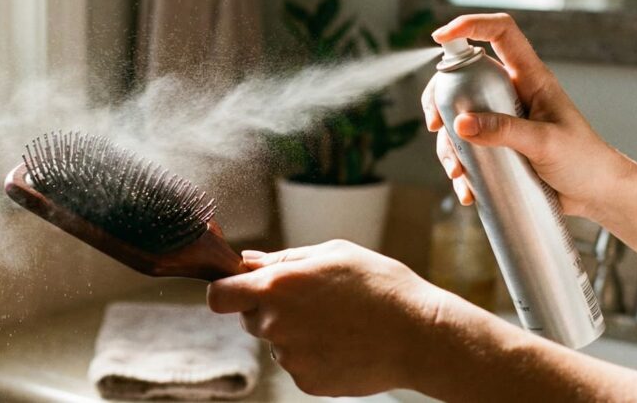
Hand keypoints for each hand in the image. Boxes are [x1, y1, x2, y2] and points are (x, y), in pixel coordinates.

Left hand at [207, 240, 455, 396]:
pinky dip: (313, 355)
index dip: (225, 291)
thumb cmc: (380, 285)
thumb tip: (249, 262)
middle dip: (268, 309)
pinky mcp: (307, 382)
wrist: (419, 335)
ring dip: (294, 332)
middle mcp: (276, 324)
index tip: (238, 288)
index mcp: (276, 287)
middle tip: (309, 301)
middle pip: (249, 318)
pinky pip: (297, 364)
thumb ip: (284, 259)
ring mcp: (290, 357)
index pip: (218, 296)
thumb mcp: (333, 253)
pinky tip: (342, 342)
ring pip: (276, 342)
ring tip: (336, 321)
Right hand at [423, 13, 633, 218]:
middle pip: (464, 77)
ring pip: (458, 119)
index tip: (441, 37)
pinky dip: (460, 169)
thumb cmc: (585, 160)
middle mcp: (512, 93)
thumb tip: (459, 123)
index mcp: (530, 77)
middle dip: (441, 99)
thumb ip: (504, 131)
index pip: (501, 33)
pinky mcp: (498, 147)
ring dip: (448, 145)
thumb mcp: (545, 143)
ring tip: (457, 173)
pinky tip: (466, 190)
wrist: (597, 194)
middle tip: (436, 124)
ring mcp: (502, 120)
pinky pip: (467, 150)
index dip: (471, 25)